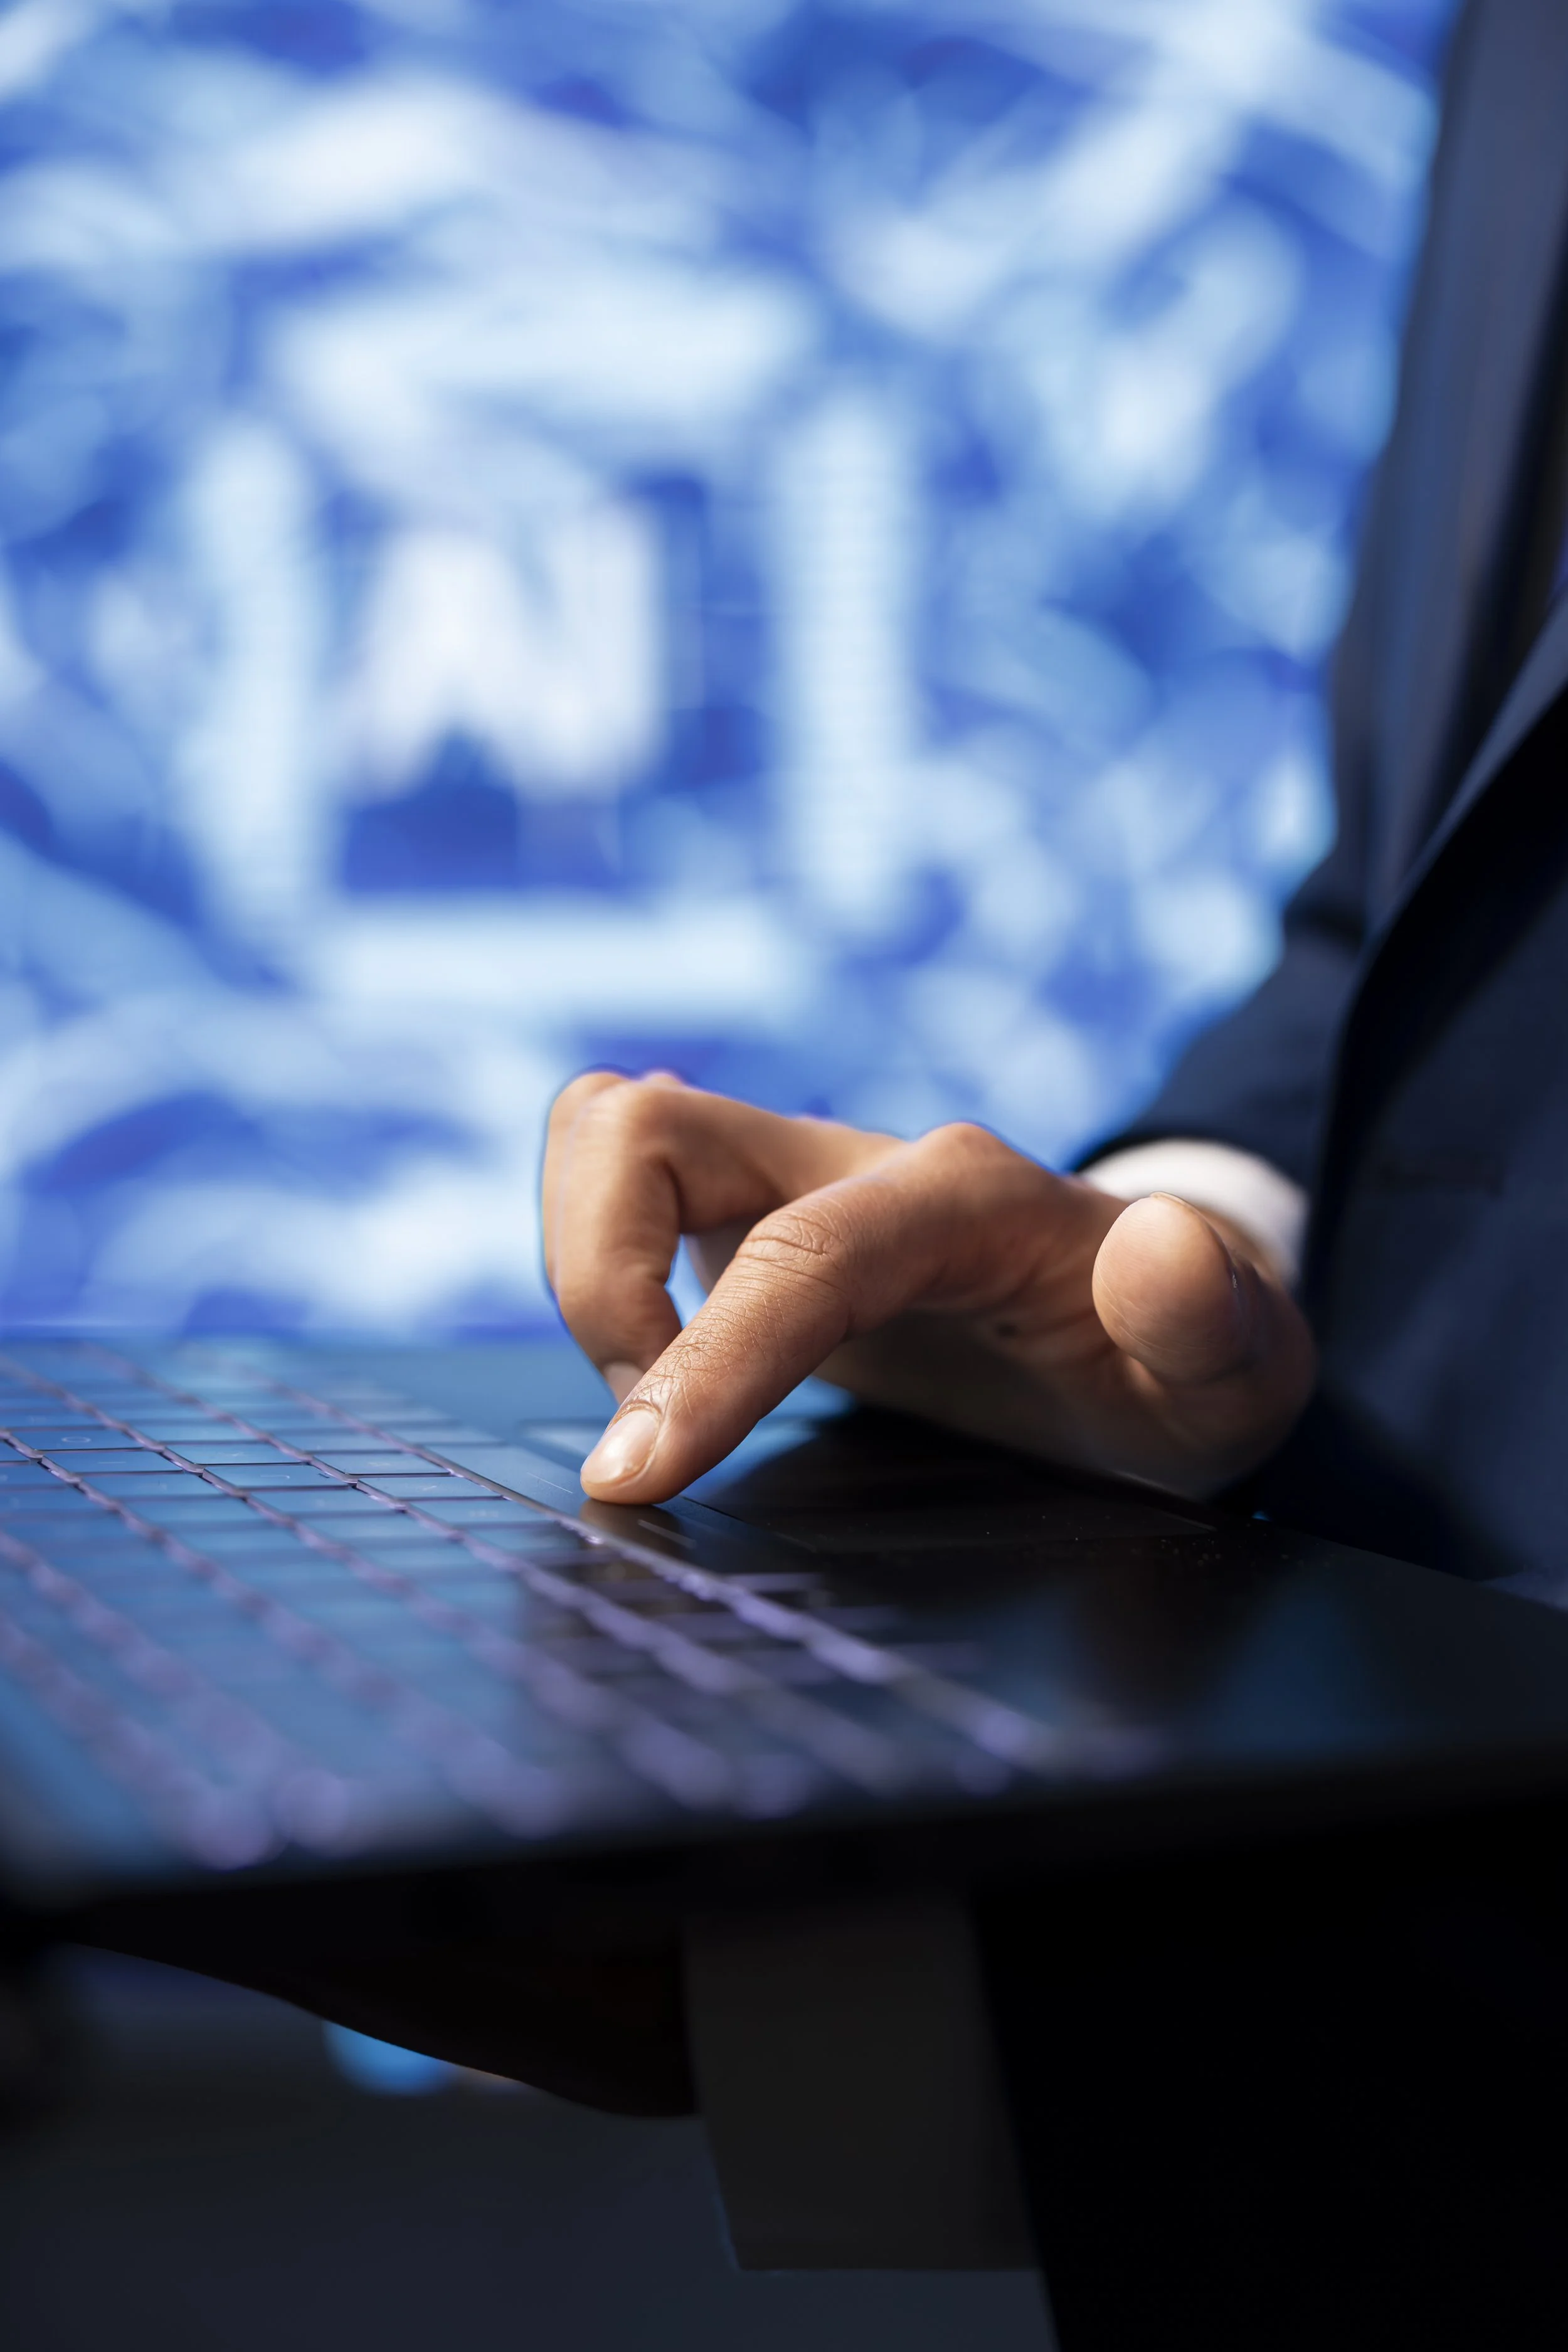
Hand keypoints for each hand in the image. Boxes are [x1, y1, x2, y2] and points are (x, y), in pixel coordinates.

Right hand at [542, 1073, 1315, 1505]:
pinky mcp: (756, 1218)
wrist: (1175, 1340)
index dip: (704, 1357)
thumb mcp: (1245, 1372)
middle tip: (656, 1440)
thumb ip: (1214, 1318)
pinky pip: (623, 1192)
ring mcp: (799, 1183)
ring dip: (586, 1274)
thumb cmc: (1194, 1370)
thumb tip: (1160, 1249)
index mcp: (970, 1198)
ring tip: (659, 1411)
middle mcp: (866, 1166)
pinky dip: (599, 1278)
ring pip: (610, 1135)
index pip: (801, 1253)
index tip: (635, 1480)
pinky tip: (668, 1388)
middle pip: (644, 1129)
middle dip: (599, 1287)